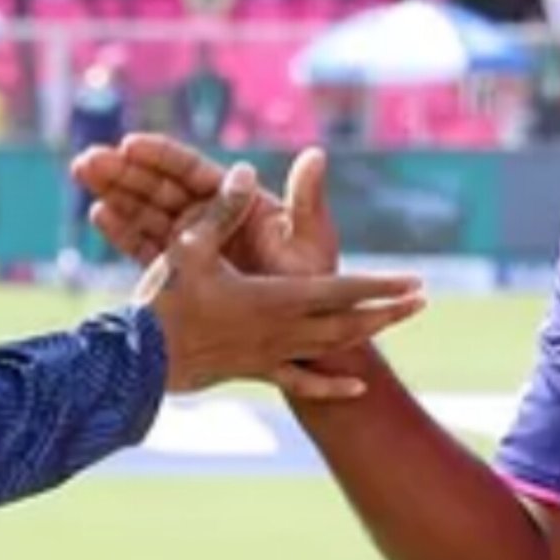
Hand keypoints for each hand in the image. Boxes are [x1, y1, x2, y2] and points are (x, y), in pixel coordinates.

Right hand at [75, 136, 336, 277]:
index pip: (193, 172)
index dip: (160, 157)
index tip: (128, 144)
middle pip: (162, 189)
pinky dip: (124, 232)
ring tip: (82, 171)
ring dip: (115, 193)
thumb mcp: (306, 241)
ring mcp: (195, 246)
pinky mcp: (182, 272)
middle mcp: (214, 220)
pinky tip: (99, 214)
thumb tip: (317, 153)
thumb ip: (304, 198)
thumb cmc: (309, 284)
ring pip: (148, 213)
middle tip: (88, 158)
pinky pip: (148, 248)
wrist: (299, 338)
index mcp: (240, 205)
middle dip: (125, 172)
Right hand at [136, 163, 422, 401]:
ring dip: (366, 334)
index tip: (415, 282)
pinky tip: (355, 389)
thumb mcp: (190, 247)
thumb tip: (247, 170)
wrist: (138, 363)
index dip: (379, 286)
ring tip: (394, 323)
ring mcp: (271, 356)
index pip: (340, 291)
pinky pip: (301, 381)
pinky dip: (332, 385)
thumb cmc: (164, 302)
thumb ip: (223, 210)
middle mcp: (282, 330)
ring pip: (330, 347)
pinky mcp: (254, 372)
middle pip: (347, 322)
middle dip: (386, 310)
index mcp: (274, 299)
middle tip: (421, 302)